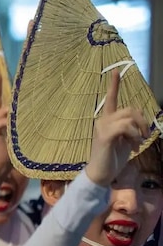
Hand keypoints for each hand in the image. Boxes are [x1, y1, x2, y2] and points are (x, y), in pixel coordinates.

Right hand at [86, 70, 151, 186]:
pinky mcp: (104, 135)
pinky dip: (134, 135)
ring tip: (138, 142)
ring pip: (129, 117)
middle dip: (143, 121)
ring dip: (139, 130)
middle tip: (145, 135)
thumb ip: (132, 128)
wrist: (101, 174)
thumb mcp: (126, 140)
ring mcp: (102, 127)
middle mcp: (103, 120)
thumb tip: (141, 123)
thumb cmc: (113, 158)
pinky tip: (133, 145)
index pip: (111, 99)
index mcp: (107, 120)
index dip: (114, 85)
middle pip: (130, 109)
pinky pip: (126, 126)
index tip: (116, 71)